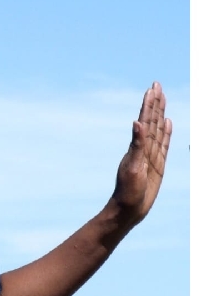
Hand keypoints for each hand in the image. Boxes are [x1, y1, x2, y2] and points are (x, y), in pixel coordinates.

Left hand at [112, 81, 171, 223]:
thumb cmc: (127, 191)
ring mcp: (150, 155)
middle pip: (151, 120)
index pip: (145, 120)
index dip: (149, 104)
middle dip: (154, 103)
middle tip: (156, 85)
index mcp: (137, 146)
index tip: (152, 88)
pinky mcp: (157, 165)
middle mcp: (143, 148)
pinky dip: (166, 133)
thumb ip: (136, 145)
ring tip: (162, 98)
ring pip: (157, 130)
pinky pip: (163, 145)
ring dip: (159, 114)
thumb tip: (136, 122)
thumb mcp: (132, 167)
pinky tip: (168, 123)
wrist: (128, 209)